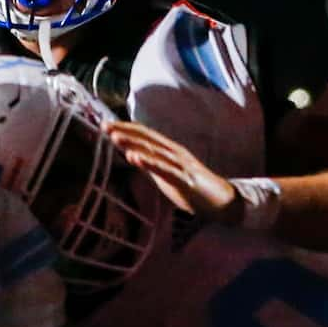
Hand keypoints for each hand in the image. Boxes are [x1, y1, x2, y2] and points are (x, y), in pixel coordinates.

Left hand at [104, 119, 239, 220]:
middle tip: (104, 125)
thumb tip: (132, 155)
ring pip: (154, 151)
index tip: (105, 125)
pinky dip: (149, 162)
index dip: (126, 129)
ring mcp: (180, 165)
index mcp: (168, 151)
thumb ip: (150, 164)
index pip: (145, 136)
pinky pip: (165, 170)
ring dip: (134, 143)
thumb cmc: (193, 188)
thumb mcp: (166, 175)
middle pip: (147, 138)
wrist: (222, 202)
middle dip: (125, 131)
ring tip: (115, 137)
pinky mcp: (185, 180)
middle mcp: (174, 153)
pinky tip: (134, 157)